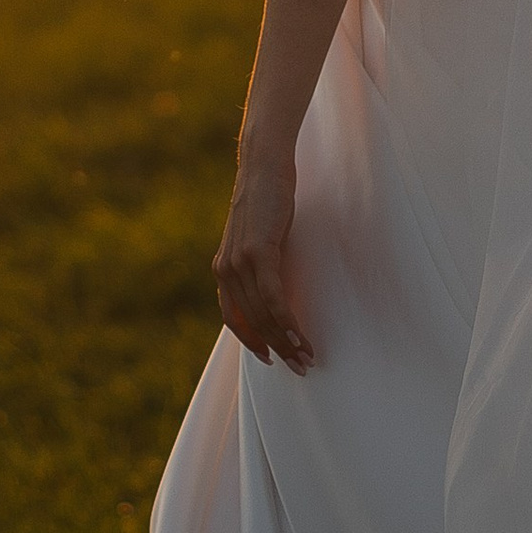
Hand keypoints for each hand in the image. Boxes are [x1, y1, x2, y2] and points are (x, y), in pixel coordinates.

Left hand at [213, 147, 311, 372]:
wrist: (264, 166)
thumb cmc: (268, 200)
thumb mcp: (259, 238)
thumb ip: (260, 264)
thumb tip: (276, 288)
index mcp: (224, 269)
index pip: (234, 318)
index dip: (252, 341)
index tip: (271, 358)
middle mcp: (226, 270)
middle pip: (253, 322)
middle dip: (278, 348)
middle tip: (301, 367)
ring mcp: (240, 262)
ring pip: (263, 315)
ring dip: (287, 340)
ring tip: (307, 357)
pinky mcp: (258, 253)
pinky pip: (272, 297)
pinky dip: (286, 321)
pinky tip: (300, 336)